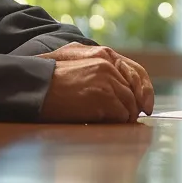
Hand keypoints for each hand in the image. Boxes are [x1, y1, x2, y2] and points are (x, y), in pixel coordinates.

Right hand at [38, 43, 154, 121]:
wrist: (36, 87)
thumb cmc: (52, 81)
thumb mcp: (80, 65)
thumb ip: (100, 72)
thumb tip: (121, 90)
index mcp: (104, 57)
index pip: (136, 74)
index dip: (144, 93)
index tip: (145, 107)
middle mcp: (109, 67)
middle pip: (134, 93)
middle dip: (132, 109)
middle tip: (127, 121)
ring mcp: (107, 82)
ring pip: (129, 105)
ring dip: (123, 118)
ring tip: (113, 125)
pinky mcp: (103, 98)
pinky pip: (120, 115)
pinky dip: (116, 123)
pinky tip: (104, 124)